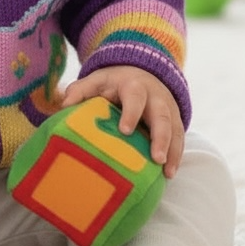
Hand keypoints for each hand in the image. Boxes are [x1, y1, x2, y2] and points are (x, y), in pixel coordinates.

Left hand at [61, 66, 184, 178]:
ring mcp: (168, 108)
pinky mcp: (175, 120)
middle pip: (161, 115)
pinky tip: (170, 173)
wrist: (141, 71)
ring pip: (175, 128)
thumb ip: (80, 90)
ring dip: (173, 150)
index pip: (135, 97)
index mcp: (133, 85)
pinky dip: (177, 155)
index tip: (125, 130)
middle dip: (160, 137)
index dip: (131, 113)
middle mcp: (155, 96)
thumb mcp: (96, 80)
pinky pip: (180, 138)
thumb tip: (64, 106)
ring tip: (167, 172)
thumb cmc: (113, 82)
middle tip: (156, 158)